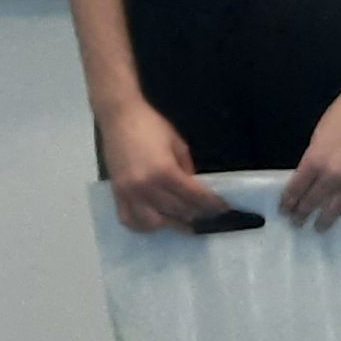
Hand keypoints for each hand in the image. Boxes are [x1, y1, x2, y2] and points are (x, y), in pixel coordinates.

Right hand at [99, 101, 228, 231]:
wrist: (119, 115)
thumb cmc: (150, 125)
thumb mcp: (178, 144)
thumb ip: (187, 169)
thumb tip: (193, 190)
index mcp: (165, 171)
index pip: (194, 197)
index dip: (212, 204)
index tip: (223, 208)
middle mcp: (146, 187)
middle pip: (178, 211)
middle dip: (196, 214)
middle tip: (207, 214)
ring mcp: (129, 193)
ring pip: (155, 222)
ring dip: (172, 223)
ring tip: (182, 220)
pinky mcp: (117, 193)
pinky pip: (130, 220)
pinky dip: (143, 225)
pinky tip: (155, 220)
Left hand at [282, 86, 340, 230]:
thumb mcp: (317, 136)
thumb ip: (313, 159)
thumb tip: (308, 178)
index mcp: (314, 160)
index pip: (296, 188)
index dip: (289, 202)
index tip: (284, 211)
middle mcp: (332, 174)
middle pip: (313, 201)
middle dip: (303, 214)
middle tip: (297, 224)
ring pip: (337, 208)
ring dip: (326, 220)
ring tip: (319, 229)